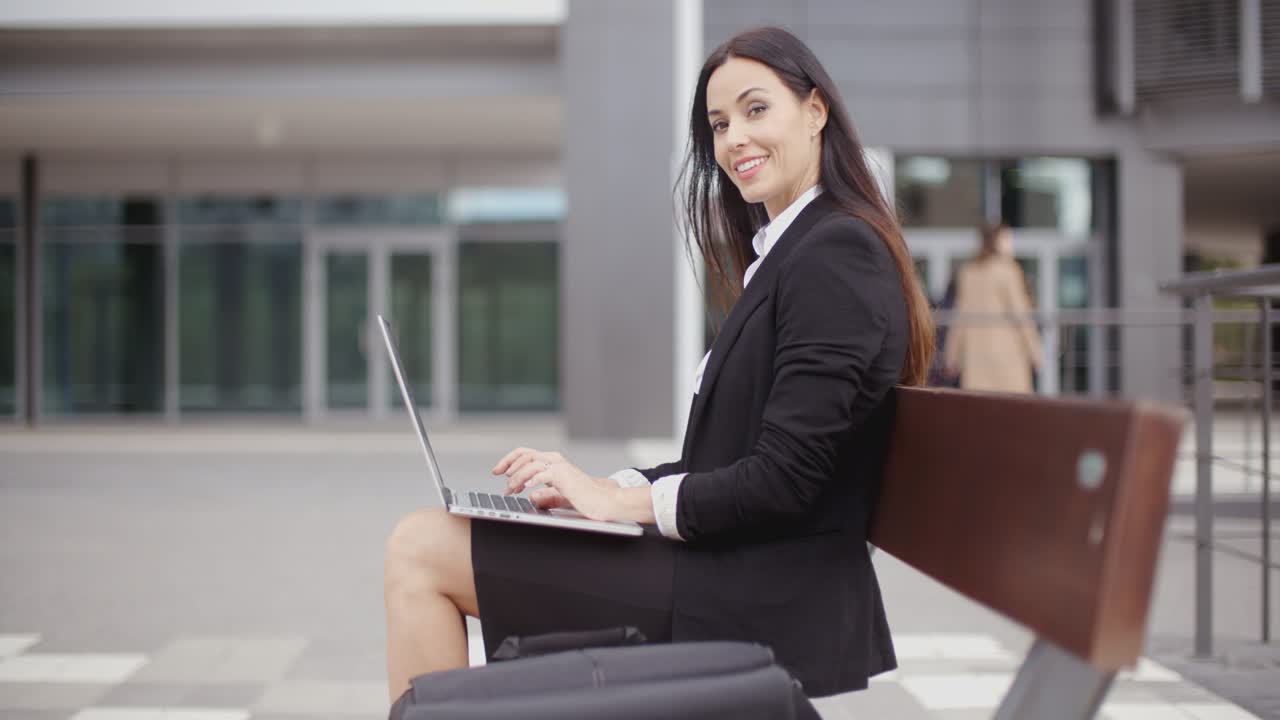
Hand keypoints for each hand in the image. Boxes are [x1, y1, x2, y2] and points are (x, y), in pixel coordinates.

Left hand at [491, 448, 617, 520]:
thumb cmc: (583, 498)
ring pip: (530, 463)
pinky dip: (532, 479)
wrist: (602, 500)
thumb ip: (545, 494)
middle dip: (508, 466)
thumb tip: (532, 496)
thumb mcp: (559, 495)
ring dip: (517, 476)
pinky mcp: (564, 476)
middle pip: (524, 455)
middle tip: (501, 481)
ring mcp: (559, 466)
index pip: (525, 454)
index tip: (497, 471)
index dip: (508, 460)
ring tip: (511, 488)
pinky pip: (543, 473)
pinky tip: (525, 488)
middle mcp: (554, 460)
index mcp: (552, 462)